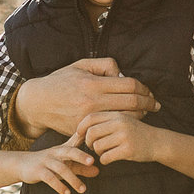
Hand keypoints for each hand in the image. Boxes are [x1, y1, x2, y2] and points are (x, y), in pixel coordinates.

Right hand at [14, 57, 156, 138]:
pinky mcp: (84, 129)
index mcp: (93, 83)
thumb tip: (122, 74)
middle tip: (155, 104)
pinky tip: (127, 120)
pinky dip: (122, 123)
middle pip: (132, 103)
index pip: (129, 85)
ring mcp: (88, 117)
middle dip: (148, 103)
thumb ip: (105, 65)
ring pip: (124, 118)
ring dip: (138, 115)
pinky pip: (110, 127)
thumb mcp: (81, 65)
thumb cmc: (60, 81)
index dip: (144, 88)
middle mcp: (92, 101)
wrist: (37, 103)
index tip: (149, 92)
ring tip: (144, 112)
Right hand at [19, 133, 98, 193]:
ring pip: (61, 168)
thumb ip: (81, 167)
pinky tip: (67, 193)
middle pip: (69, 151)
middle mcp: (55, 152)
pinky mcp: (38, 171)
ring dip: (73, 179)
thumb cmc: (48, 163)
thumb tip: (98, 171)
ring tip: (83, 190)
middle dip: (81, 156)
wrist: (22, 164)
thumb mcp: (64, 164)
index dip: (86, 141)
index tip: (98, 143)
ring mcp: (46, 161)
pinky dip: (59, 186)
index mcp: (63, 149)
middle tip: (92, 162)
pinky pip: (50, 178)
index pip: (76, 143)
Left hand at [79, 110, 158, 164]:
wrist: (158, 142)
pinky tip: (110, 159)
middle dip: (88, 142)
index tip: (79, 134)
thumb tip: (81, 128)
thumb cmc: (136, 132)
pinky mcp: (128, 150)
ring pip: (97, 146)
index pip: (91, 118)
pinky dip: (105, 160)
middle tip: (93, 146)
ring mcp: (124, 136)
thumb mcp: (123, 121)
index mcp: (116, 115)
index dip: (81, 127)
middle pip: (91, 133)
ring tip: (104, 152)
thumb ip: (106, 121)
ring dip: (97, 152)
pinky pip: (106, 157)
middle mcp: (119, 123)